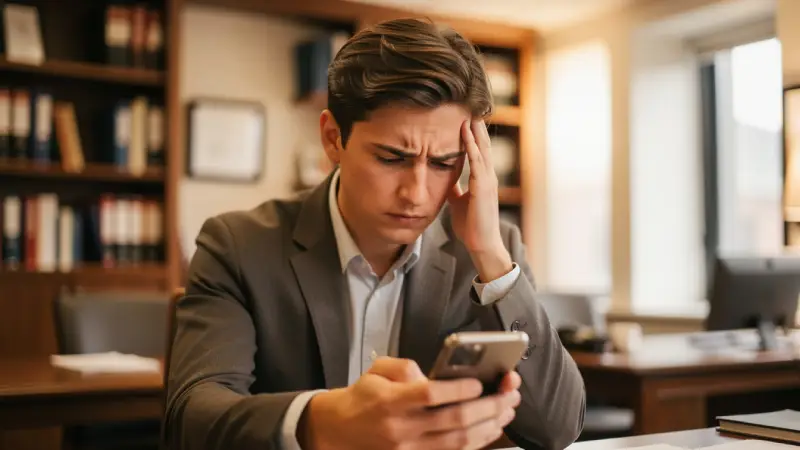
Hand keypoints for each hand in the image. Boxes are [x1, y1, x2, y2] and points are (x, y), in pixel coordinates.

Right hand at [298, 357, 520, 449]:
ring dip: (489, 426)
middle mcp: (401, 428)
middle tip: (509, 394)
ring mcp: (409, 449)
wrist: (338, 431)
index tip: (480, 382)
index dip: (460, 390)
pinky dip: (476, 443)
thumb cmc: (363, 397)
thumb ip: (405, 368)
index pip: (431, 395)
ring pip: (459, 442)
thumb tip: (435, 376)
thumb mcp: (377, 371)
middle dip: (489, 407)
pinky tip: (490, 430)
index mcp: (391, 400)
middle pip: (454, 421)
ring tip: (507, 410)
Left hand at [449, 119, 512, 281]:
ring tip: (470, 113)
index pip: (479, 151)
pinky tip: (466, 134)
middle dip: (477, 126)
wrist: (481, 243)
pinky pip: (477, 162)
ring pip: (482, 149)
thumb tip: (445, 180)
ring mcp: (488, 181)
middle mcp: (488, 176)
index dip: (473, 135)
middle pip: (483, 145)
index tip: (466, 118)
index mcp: (483, 179)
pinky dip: (472, 146)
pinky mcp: (483, 187)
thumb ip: (454, 189)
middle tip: (471, 107)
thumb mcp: (458, 202)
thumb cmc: (471, 225)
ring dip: (475, 131)